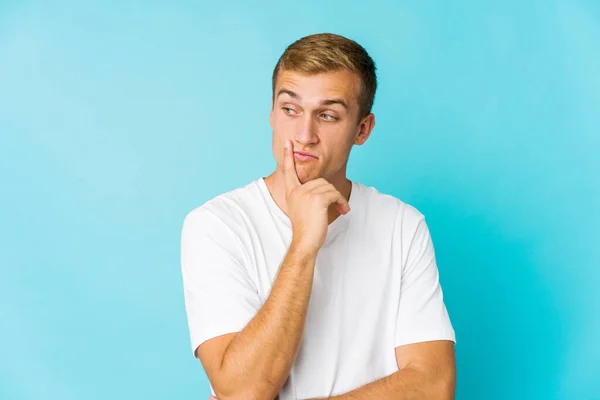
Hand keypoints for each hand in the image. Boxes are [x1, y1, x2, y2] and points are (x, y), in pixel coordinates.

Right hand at [283, 140, 349, 255]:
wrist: (305, 241)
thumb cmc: (306, 228)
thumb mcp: (302, 208)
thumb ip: (307, 195)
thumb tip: (324, 188)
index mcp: (292, 191)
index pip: (289, 170)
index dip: (288, 156)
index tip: (288, 142)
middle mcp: (297, 190)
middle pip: (321, 181)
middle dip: (332, 193)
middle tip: (338, 205)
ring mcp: (306, 193)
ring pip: (329, 187)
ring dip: (338, 198)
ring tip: (340, 209)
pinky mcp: (318, 198)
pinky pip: (335, 194)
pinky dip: (342, 201)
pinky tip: (343, 210)